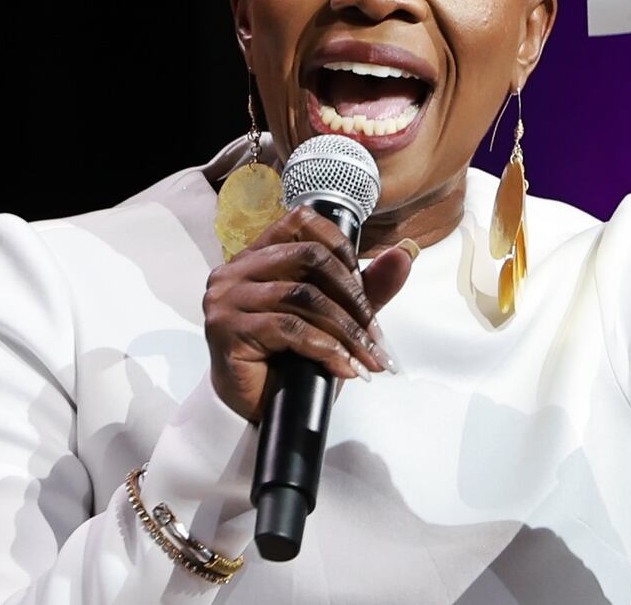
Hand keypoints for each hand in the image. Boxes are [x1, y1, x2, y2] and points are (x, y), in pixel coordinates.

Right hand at [202, 206, 414, 421]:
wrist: (252, 409)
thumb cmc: (287, 361)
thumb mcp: (334, 319)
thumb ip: (365, 288)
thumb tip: (403, 254)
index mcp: (258, 255)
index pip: (301, 221)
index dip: (340, 247)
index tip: (363, 286)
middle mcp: (236, 270)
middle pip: (309, 257)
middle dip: (352, 297)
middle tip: (374, 334)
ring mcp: (227, 298)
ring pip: (303, 295)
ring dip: (345, 330)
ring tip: (366, 358)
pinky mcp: (227, 329)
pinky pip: (289, 328)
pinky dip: (325, 349)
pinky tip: (343, 367)